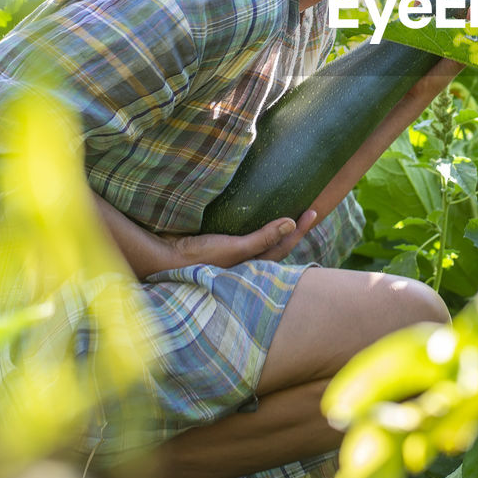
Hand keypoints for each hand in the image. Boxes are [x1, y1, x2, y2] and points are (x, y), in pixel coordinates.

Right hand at [154, 208, 320, 271]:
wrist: (165, 258)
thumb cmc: (201, 257)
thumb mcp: (234, 247)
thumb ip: (262, 238)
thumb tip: (292, 223)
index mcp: (253, 266)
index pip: (284, 247)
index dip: (300, 230)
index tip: (313, 211)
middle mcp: (247, 262)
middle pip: (277, 245)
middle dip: (294, 229)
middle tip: (308, 210)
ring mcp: (235, 255)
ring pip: (262, 241)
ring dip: (276, 228)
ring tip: (289, 212)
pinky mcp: (222, 245)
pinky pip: (246, 236)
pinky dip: (257, 227)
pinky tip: (256, 215)